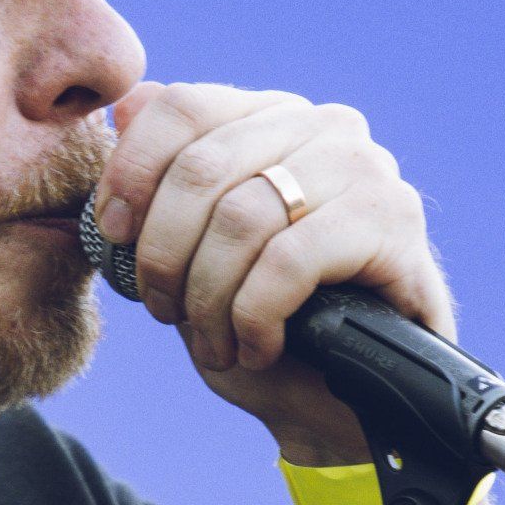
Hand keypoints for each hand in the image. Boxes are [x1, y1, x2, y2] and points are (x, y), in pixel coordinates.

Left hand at [91, 81, 455, 462]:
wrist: (341, 398)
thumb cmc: (265, 320)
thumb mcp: (193, 251)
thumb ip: (161, 178)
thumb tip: (124, 106)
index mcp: (271, 118)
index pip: (183, 107)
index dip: (131, 171)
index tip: (111, 234)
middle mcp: (323, 127)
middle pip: (202, 166)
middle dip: (162, 251)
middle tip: (161, 307)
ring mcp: (364, 169)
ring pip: (241, 218)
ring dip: (208, 297)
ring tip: (211, 342)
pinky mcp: (392, 223)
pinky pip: (289, 261)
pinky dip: (255, 316)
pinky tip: (256, 348)